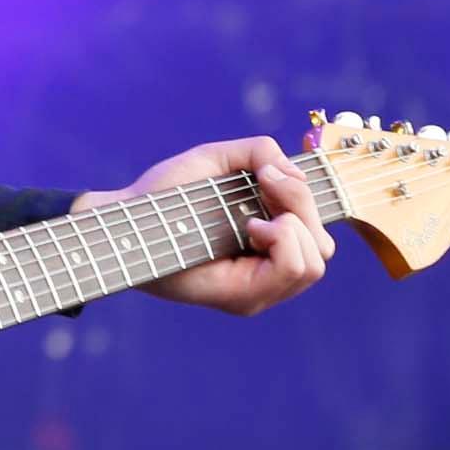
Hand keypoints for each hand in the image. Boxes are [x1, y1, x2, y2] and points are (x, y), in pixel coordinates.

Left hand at [79, 136, 333, 316]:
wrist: (125, 220)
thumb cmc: (167, 193)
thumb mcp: (217, 158)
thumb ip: (258, 151)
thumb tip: (291, 173)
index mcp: (268, 246)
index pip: (319, 235)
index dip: (305, 197)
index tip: (268, 176)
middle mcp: (267, 274)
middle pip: (323, 249)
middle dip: (302, 206)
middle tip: (263, 186)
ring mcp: (258, 291)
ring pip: (313, 263)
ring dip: (293, 226)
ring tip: (252, 219)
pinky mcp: (242, 299)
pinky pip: (290, 270)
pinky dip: (282, 239)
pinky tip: (250, 228)